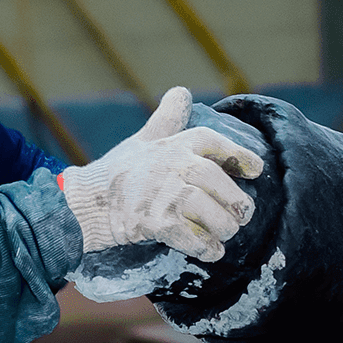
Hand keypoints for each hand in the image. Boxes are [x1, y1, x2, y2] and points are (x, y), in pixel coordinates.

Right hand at [60, 87, 264, 260]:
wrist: (85, 204)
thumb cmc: (119, 171)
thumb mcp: (144, 139)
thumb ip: (167, 119)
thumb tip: (182, 91)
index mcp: (176, 144)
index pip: (217, 144)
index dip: (240, 157)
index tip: (256, 169)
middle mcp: (176, 166)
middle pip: (220, 184)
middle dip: (237, 204)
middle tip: (241, 215)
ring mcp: (167, 195)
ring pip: (213, 214)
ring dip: (224, 228)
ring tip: (225, 234)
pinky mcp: (157, 223)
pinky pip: (194, 238)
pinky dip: (206, 248)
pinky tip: (212, 252)